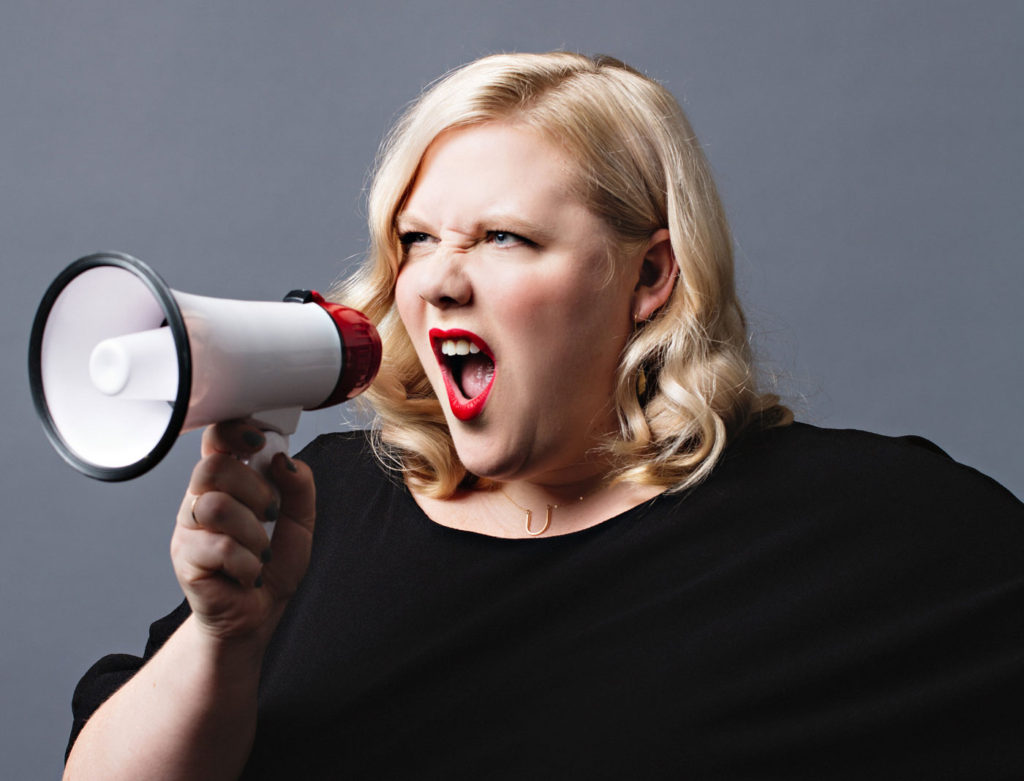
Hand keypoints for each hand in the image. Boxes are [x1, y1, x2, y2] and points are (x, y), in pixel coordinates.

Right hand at [171, 420, 315, 645]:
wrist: (260, 611)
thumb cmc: (274, 562)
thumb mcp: (301, 519)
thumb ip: (299, 485)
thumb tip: (283, 459)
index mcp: (227, 481)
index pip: (216, 439)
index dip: (234, 432)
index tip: (259, 443)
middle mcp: (201, 498)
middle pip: (212, 468)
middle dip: (255, 490)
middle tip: (270, 515)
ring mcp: (189, 529)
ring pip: (215, 506)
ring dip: (252, 531)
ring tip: (261, 550)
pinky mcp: (186, 560)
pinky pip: (217, 547)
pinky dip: (247, 562)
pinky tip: (250, 572)